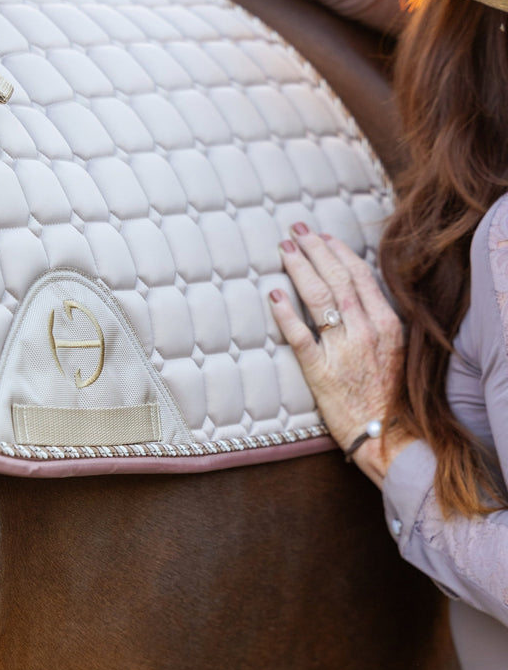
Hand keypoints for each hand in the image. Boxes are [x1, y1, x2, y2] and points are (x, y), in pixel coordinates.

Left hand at [268, 223, 414, 485]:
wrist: (390, 438)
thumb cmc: (391, 397)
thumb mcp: (396, 352)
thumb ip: (379, 323)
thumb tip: (356, 295)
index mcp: (388, 325)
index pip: (359, 276)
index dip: (337, 252)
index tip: (321, 235)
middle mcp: (367, 333)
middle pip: (337, 279)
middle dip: (314, 250)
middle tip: (295, 230)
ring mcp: (344, 352)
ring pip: (319, 299)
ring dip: (299, 269)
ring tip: (284, 249)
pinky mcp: (321, 373)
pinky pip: (300, 337)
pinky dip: (285, 314)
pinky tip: (273, 295)